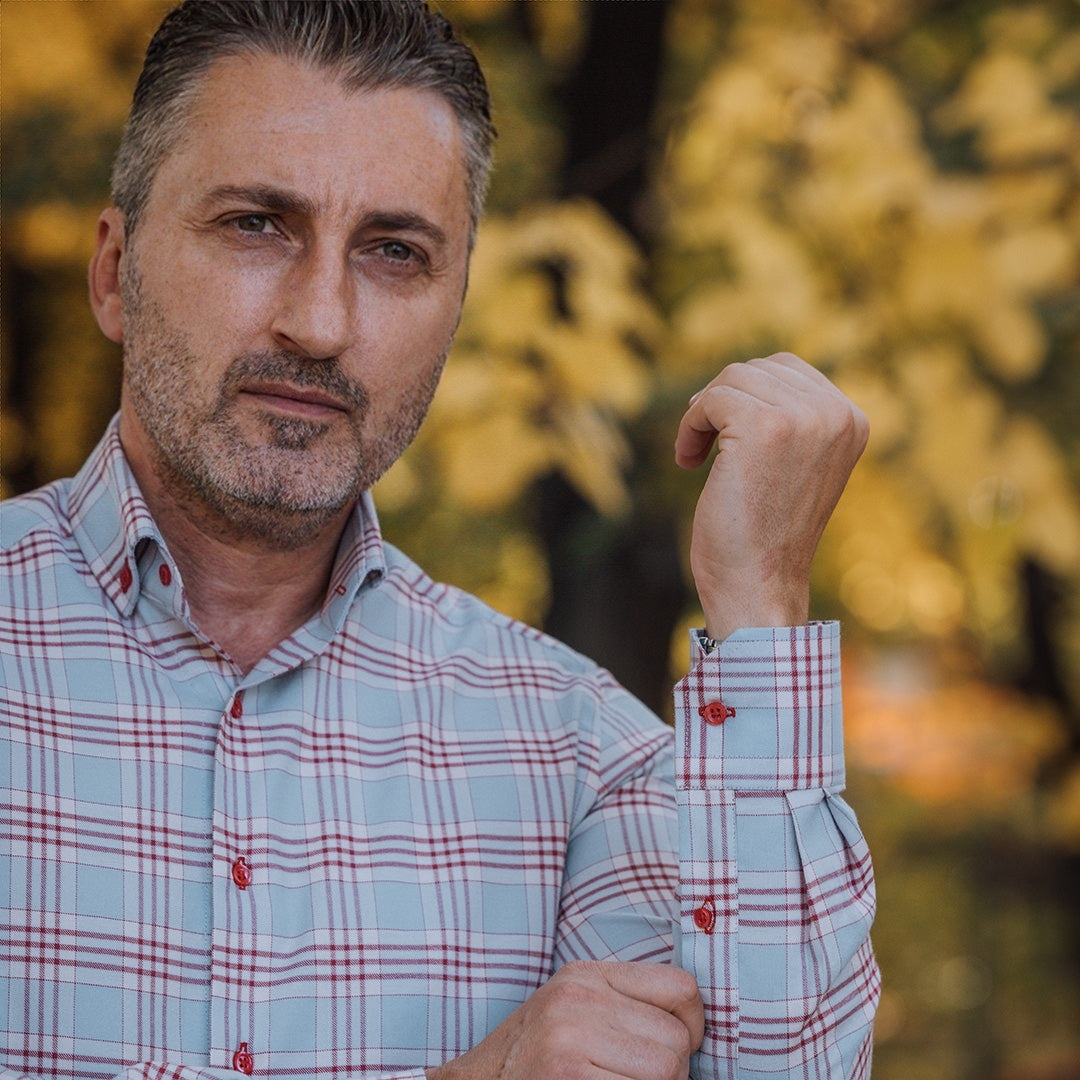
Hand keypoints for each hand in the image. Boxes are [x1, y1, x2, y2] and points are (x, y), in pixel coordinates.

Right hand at [426, 960, 703, 1079]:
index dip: (694, 1024)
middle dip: (671, 1071)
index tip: (680, 1045)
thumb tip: (695, 1024)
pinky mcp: (566, 1078)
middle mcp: (578, 1000)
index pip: (681, 988)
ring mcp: (569, 1041)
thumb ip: (624, 1002)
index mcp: (585, 975)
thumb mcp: (575, 1008)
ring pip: (667, 1073)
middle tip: (634, 1077)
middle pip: (677, 1041)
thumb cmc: (535, 1056)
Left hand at [674, 352, 867, 640]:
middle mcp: (836, 414)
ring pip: (731, 380)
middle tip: (705, 448)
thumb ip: (791, 420)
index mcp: (852, 421)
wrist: (760, 586)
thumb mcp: (796, 466)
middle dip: (720, 403)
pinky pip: (710, 398)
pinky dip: (689, 426)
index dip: (744, 396)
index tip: (725, 436)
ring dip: (701, 415)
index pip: (786, 369)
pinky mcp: (765, 428)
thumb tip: (744, 374)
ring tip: (696, 457)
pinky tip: (688, 461)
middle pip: (756, 369)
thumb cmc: (767, 535)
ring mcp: (804, 418)